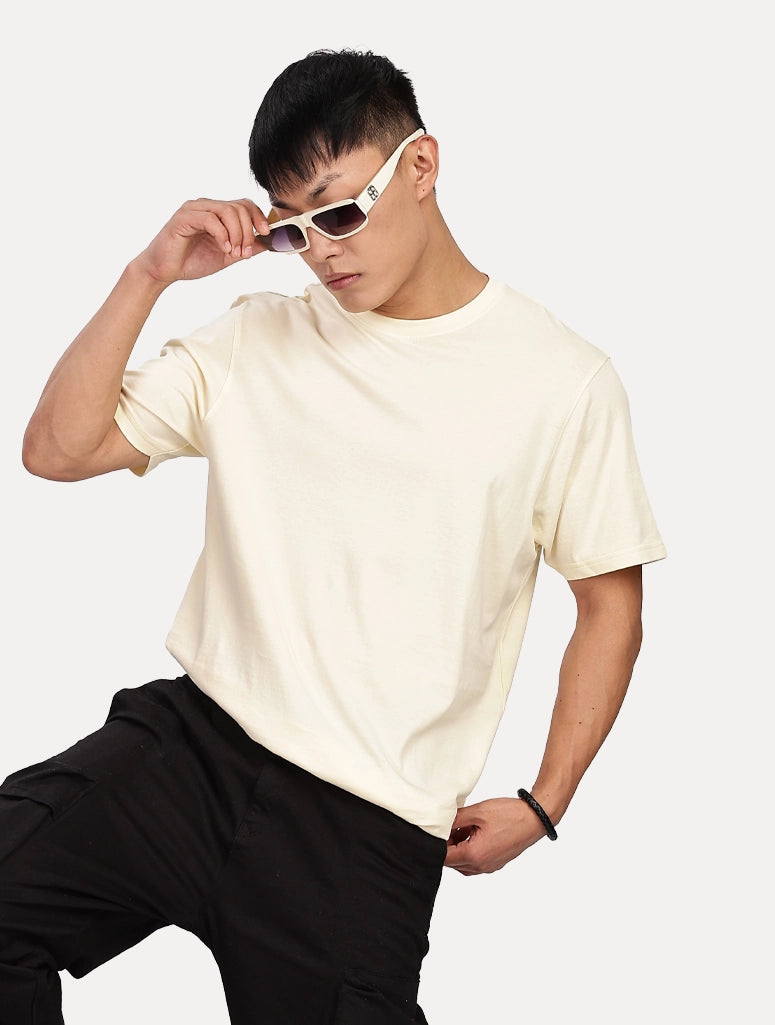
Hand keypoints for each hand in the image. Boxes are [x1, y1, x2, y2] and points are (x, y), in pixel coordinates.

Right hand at [136, 198, 270, 284]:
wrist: (163, 271)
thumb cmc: (191, 261)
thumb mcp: (226, 256)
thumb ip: (245, 247)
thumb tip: (267, 243)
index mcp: (216, 212)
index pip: (243, 204)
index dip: (258, 217)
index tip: (266, 234)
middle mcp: (206, 206)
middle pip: (238, 207)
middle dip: (248, 232)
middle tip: (244, 253)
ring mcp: (194, 209)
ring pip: (227, 211)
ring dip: (236, 234)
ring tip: (233, 253)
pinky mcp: (183, 218)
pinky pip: (210, 219)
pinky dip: (222, 234)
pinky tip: (223, 248)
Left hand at [444, 797, 546, 874]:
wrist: (534, 819)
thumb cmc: (509, 815)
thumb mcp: (477, 812)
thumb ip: (455, 820)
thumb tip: (440, 824)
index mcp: (474, 855)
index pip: (444, 858)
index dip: (436, 844)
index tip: (436, 831)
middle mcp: (481, 866)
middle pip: (452, 863)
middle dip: (447, 846)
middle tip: (450, 826)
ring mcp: (490, 867)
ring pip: (463, 864)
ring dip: (459, 849)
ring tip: (463, 828)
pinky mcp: (496, 863)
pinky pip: (475, 863)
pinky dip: (470, 851)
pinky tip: (473, 833)